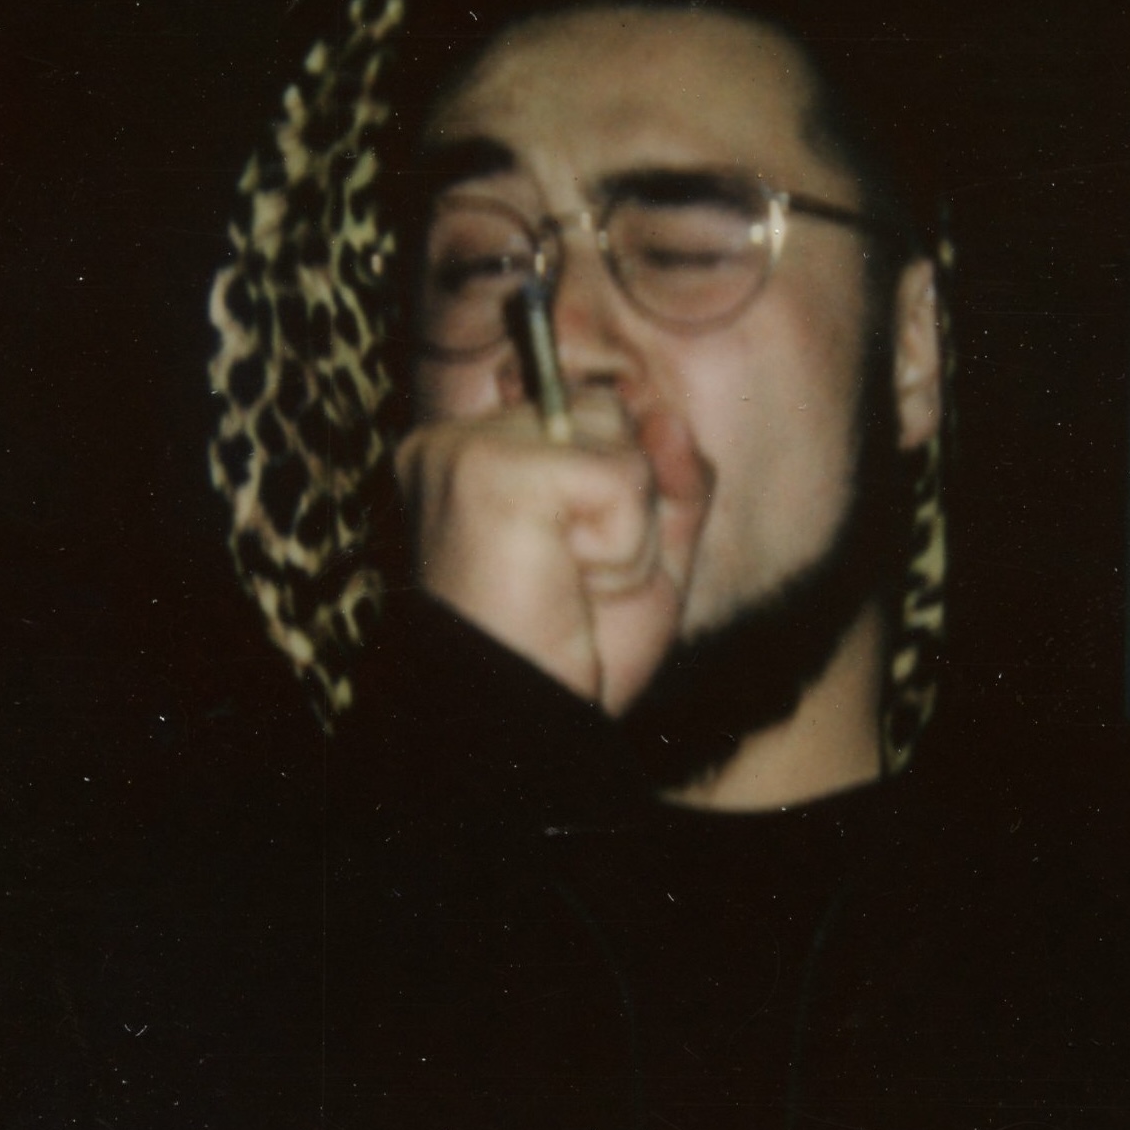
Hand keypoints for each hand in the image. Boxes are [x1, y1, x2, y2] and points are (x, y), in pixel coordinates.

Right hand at [394, 387, 713, 712]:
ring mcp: (466, 447)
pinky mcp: (486, 468)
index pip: (594, 407)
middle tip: (571, 581)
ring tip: (568, 583)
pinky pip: (620, 477)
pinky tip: (565, 583)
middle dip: (625, 508)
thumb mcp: (647, 556)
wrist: (528, 722)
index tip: (573, 562)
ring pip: (619, 437)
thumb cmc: (574, 652)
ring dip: (626, 533)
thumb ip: (671, 481)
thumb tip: (665, 417)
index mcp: (480, 452)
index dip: (622, 483)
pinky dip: (621, 547)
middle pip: (610, 412)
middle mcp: (458, 439)